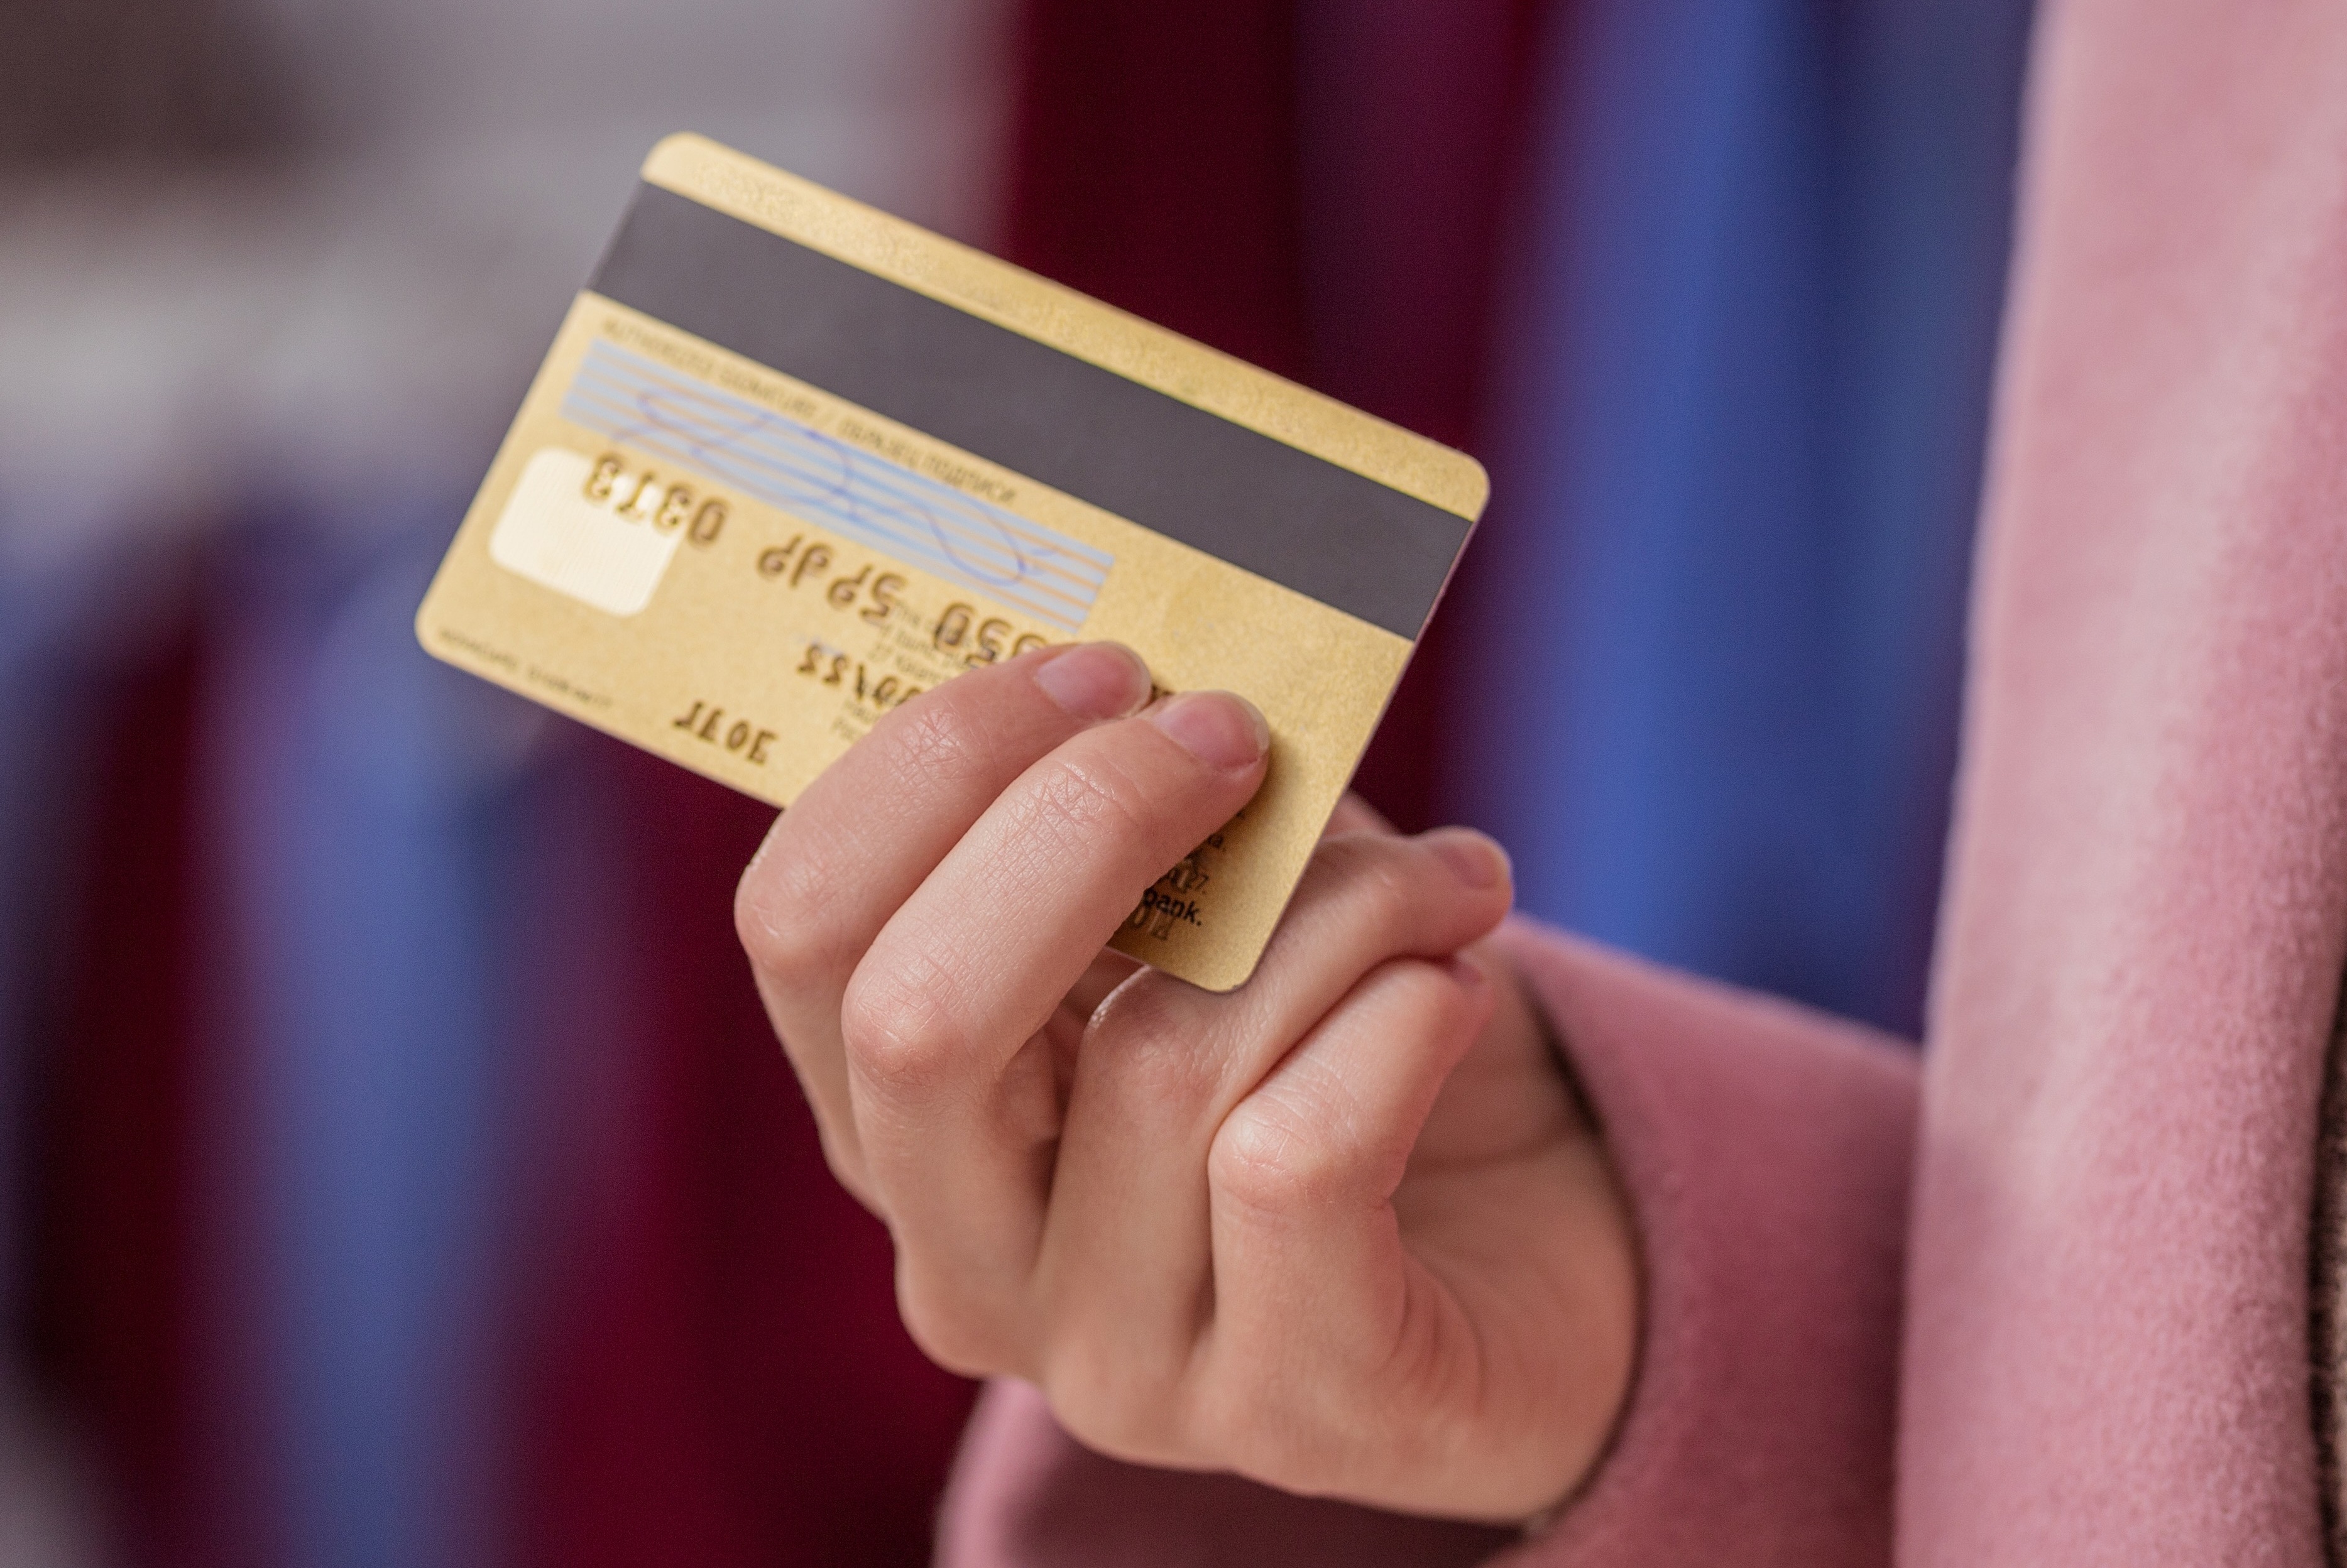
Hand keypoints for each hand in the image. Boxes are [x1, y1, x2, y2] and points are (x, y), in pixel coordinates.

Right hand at [734, 642, 1636, 1521]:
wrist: (1542, 1273)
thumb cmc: (1341, 1052)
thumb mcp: (1209, 918)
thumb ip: (1140, 818)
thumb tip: (1153, 660)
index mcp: (897, 1121)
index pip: (803, 929)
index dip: (933, 763)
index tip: (1106, 669)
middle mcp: (965, 1262)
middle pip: (918, 1018)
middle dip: (1084, 820)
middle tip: (1233, 735)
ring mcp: (1109, 1361)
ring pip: (1162, 1064)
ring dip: (1333, 908)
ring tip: (1438, 877)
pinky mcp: (1288, 1407)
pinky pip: (1298, 1165)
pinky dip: (1400, 1022)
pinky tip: (1455, 986)